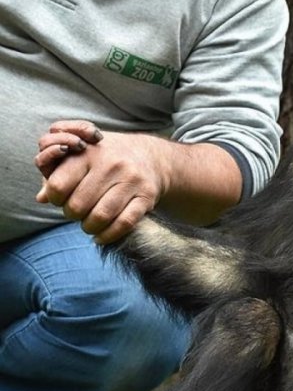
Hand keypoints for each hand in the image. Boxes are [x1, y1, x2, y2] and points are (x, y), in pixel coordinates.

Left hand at [35, 120, 171, 243]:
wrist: (152, 157)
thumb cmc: (108, 157)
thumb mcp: (81, 153)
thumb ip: (56, 171)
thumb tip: (42, 198)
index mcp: (89, 153)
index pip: (58, 186)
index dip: (55, 199)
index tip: (61, 199)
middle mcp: (111, 165)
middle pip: (78, 205)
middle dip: (72, 215)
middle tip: (76, 213)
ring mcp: (131, 181)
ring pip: (101, 216)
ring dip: (89, 227)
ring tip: (88, 225)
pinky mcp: (147, 196)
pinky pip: (124, 223)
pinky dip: (109, 235)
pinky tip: (101, 236)